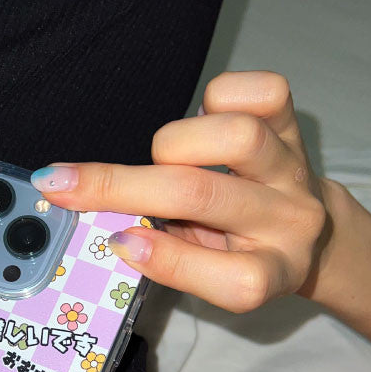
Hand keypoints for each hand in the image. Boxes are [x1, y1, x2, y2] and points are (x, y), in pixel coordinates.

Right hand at [30, 71, 327, 312]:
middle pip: (203, 197)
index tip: (115, 242)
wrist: (308, 225)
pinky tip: (204, 117)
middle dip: (122, 187)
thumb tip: (114, 230)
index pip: (232, 279)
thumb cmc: (238, 251)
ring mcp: (293, 170)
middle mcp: (288, 222)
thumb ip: (169, 259)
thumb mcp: (207, 274)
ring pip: (234, 136)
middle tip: (62, 182)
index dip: (167, 260)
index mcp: (269, 273)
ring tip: (164, 158)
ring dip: (175, 143)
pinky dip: (221, 96)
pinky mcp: (295, 126)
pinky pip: (264, 92)